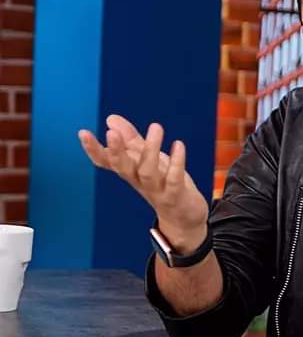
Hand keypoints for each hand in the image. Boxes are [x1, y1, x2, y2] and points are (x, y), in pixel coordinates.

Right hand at [77, 114, 208, 241]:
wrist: (183, 217)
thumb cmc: (163, 184)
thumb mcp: (146, 159)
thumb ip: (130, 139)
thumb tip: (111, 119)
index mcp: (129, 171)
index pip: (107, 162)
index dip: (94, 150)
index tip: (83, 133)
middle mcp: (139, 181)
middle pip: (123, 168)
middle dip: (116, 152)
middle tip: (111, 133)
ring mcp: (156, 190)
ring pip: (148, 172)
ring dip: (150, 150)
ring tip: (156, 127)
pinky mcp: (175, 195)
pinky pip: (174, 179)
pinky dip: (177, 163)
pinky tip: (178, 145)